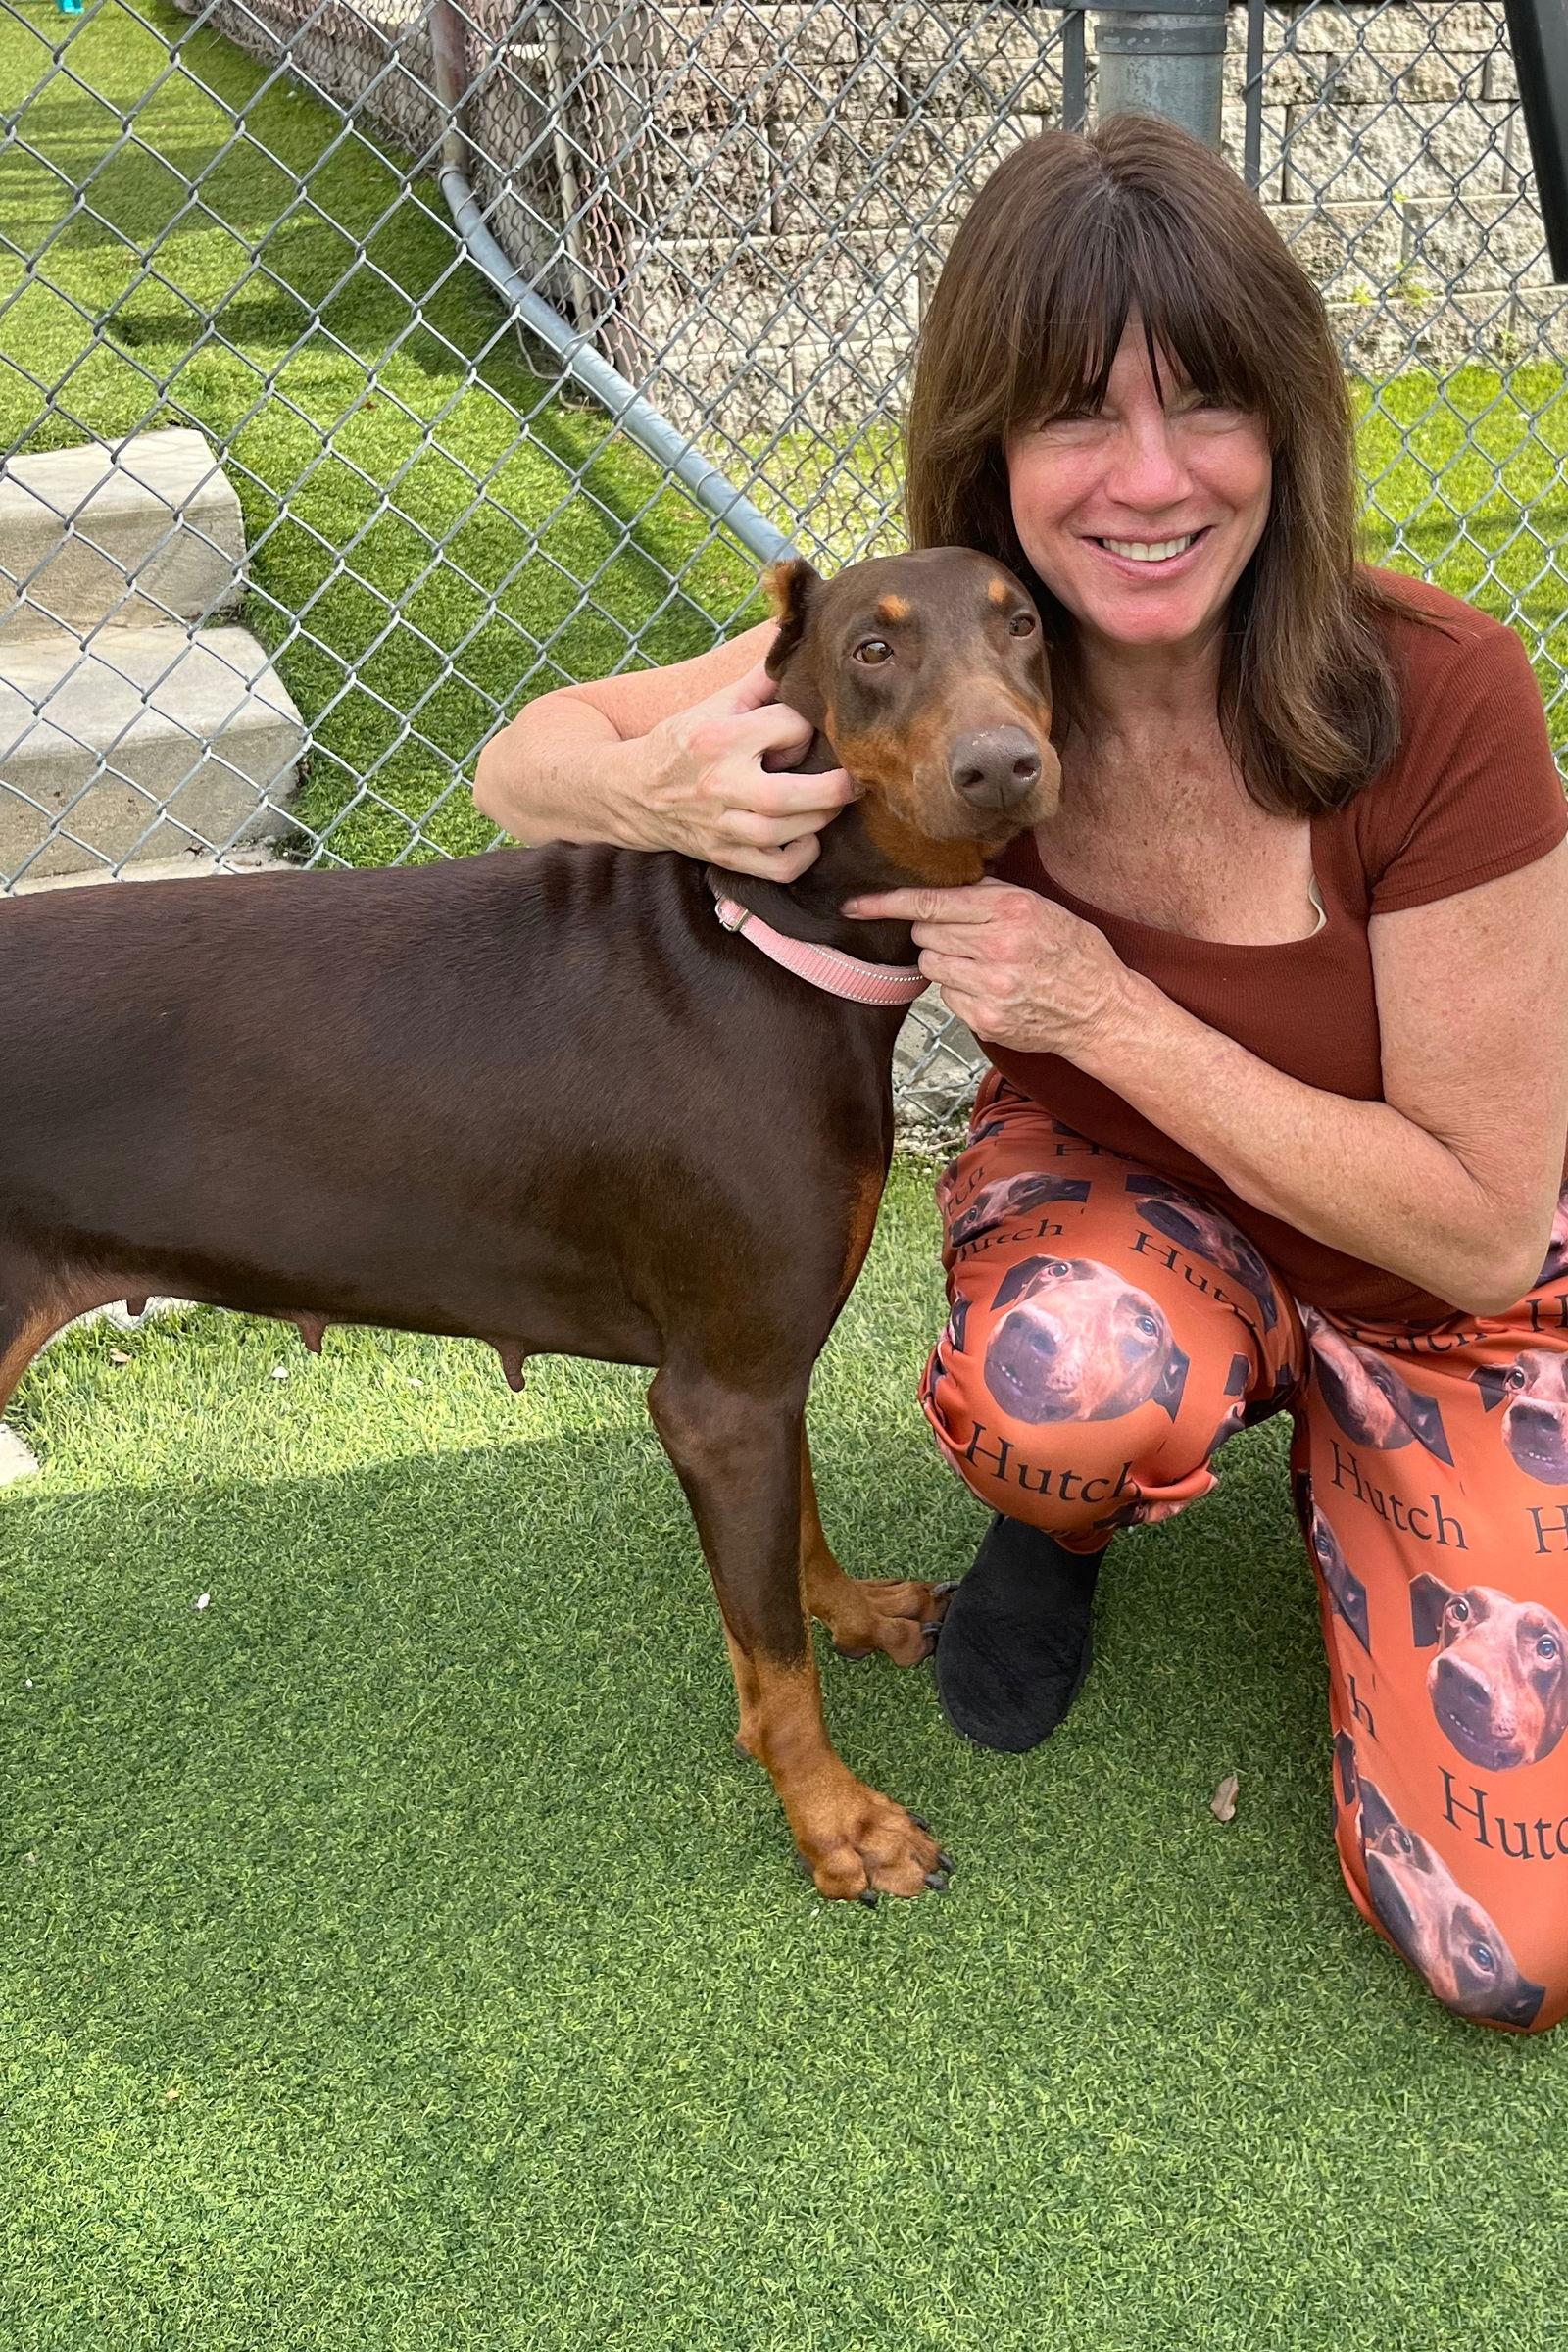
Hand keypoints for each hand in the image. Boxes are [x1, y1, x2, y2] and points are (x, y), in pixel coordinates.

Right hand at [642, 658, 856, 880]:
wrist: (630, 793)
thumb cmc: (678, 744)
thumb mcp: (710, 706)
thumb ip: (756, 683)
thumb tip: (792, 646)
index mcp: (718, 738)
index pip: (786, 728)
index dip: (803, 727)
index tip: (801, 730)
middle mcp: (720, 784)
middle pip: (791, 794)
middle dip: (835, 787)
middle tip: (856, 777)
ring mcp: (721, 825)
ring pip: (786, 831)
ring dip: (820, 817)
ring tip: (831, 802)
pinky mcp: (725, 855)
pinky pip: (776, 868)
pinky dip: (801, 856)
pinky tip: (805, 836)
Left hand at [842, 876, 1130, 1059]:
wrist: (1101, 1009)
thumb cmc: (1073, 953)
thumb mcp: (1041, 907)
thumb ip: (992, 895)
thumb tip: (945, 884)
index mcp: (1011, 911)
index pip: (931, 904)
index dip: (887, 903)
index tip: (855, 904)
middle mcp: (998, 948)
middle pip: (924, 935)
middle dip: (936, 933)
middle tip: (969, 939)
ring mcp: (990, 987)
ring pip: (931, 966)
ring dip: (947, 962)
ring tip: (984, 964)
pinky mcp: (984, 1018)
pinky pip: (947, 996)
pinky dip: (960, 990)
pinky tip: (991, 988)